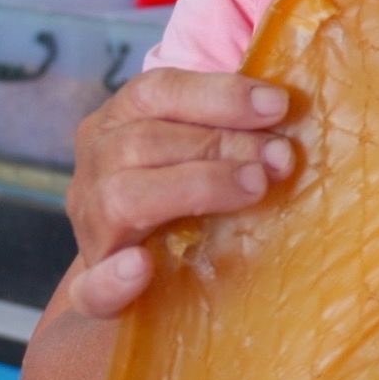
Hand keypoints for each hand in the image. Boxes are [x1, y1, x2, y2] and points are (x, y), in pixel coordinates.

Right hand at [63, 67, 301, 320]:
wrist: (147, 277)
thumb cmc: (186, 193)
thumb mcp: (199, 148)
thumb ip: (230, 128)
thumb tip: (290, 115)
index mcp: (118, 120)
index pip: (157, 92)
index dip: (219, 93)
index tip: (277, 104)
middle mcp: (95, 164)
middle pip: (144, 140)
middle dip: (222, 144)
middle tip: (280, 157)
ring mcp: (89, 223)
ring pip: (123, 198)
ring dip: (197, 187)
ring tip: (254, 188)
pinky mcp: (93, 287)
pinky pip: (91, 287)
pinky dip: (115, 278)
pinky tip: (142, 267)